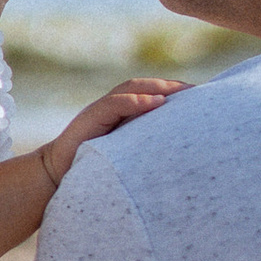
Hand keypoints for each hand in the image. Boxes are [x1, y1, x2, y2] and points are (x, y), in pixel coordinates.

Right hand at [44, 77, 187, 178]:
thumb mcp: (125, 156)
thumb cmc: (93, 169)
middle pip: (146, 86)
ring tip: (182, 92)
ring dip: (158, 87)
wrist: (58, 174)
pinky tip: (157, 103)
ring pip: (132, 88)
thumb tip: (178, 153)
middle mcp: (113, 107)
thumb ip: (145, 147)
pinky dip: (136, 101)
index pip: (153, 94)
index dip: (176, 92)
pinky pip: (115, 103)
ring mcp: (101, 109)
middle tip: (199, 92)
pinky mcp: (90, 117)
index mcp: (123, 114)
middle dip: (173, 86)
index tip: (202, 97)